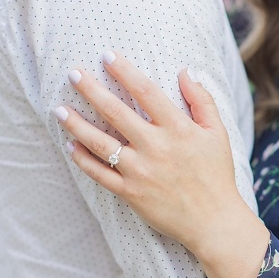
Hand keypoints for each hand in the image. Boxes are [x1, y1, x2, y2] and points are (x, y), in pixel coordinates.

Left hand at [56, 52, 267, 277]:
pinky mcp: (131, 193)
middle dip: (91, 90)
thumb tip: (184, 71)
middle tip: (72, 73)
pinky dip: (83, 160)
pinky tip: (71, 146)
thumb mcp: (218, 133)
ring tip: (59, 110)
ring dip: (77, 125)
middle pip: (116, 112)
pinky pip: (100, 174)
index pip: (146, 92)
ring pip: (101, 143)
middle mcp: (156, 147)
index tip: (107, 56)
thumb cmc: (217, 175)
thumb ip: (201, 100)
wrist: (213, 221)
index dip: (125, 71)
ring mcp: (141, 171)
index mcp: (178, 129)